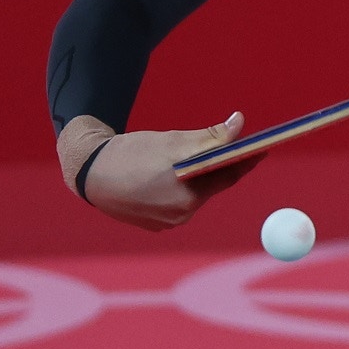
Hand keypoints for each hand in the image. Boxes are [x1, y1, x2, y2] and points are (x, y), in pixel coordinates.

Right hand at [60, 113, 264, 230]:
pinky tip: (166, 174)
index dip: (246, 160)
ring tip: (188, 159)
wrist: (86, 172)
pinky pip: (177, 201)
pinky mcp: (154, 224)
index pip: (228, 177)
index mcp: (187, 197)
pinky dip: (179, 186)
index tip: (262, 147)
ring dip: (197, 176)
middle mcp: (180, 216)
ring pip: (194, 193)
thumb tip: (240, 123)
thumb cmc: (130, 153)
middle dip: (221, 166)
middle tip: (235, 147)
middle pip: (212, 186)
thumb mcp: (173, 142)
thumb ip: (210, 137)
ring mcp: (166, 223)